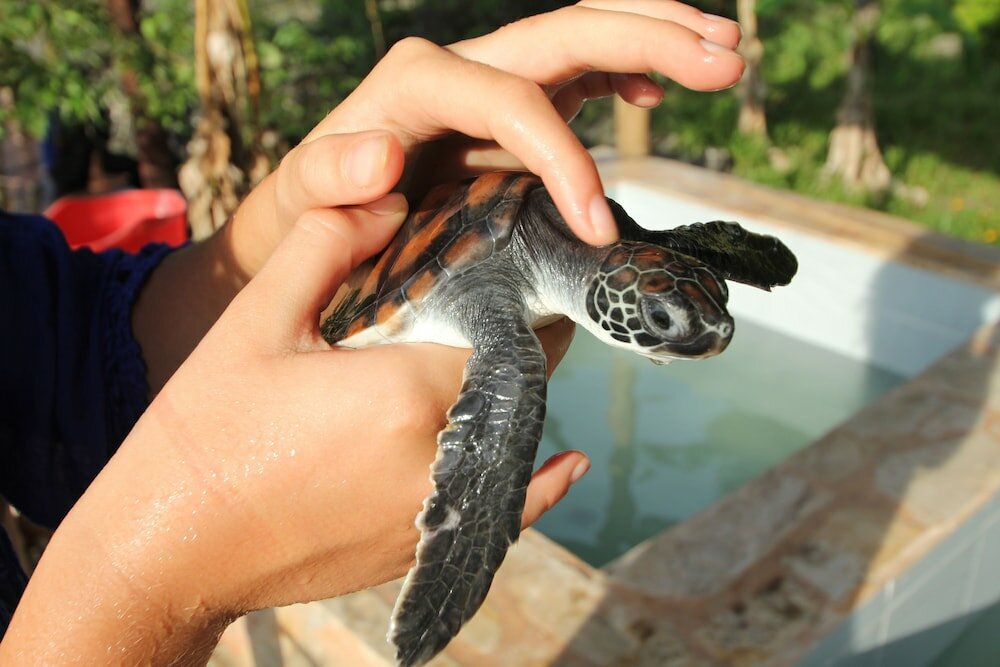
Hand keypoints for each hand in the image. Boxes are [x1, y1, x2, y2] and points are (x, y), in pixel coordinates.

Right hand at [2, 205, 583, 662]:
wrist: (171, 549)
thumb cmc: (206, 430)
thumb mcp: (256, 321)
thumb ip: (326, 245)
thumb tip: (390, 193)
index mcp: (405, 390)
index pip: (498, 327)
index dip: (511, 292)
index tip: (516, 263)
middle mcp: (438, 455)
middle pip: (513, 381)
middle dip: (518, 336)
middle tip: (514, 299)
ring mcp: (437, 510)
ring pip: (512, 437)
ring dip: (517, 394)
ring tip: (517, 349)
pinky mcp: (424, 547)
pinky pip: (506, 509)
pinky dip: (542, 485)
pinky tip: (569, 463)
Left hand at [228, 0, 742, 277]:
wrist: (305, 212)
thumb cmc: (305, 212)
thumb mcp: (301, 198)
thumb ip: (329, 175)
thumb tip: (384, 151)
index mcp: (418, 82)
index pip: (516, 100)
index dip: (565, 157)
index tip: (596, 224)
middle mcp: (461, 65)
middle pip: (569, 30)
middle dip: (653, 39)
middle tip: (728, 58)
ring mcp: (490, 79)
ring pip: (584, 36)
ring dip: (658, 37)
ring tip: (727, 52)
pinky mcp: (507, 104)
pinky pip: (576, 75)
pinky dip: (623, 75)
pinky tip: (654, 96)